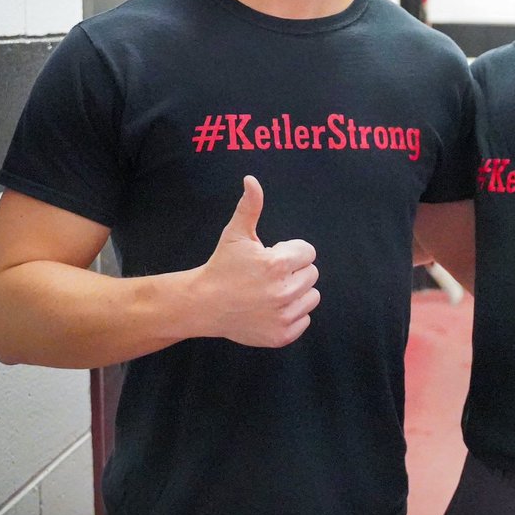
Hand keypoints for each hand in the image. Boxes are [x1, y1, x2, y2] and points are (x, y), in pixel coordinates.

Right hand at [186, 176, 319, 346]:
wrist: (203, 305)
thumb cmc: (222, 266)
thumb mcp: (235, 234)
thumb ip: (250, 206)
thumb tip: (251, 180)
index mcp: (277, 264)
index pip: (308, 253)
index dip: (290, 252)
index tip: (271, 257)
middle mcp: (283, 292)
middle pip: (312, 274)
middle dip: (293, 271)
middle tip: (268, 275)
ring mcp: (283, 316)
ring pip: (312, 297)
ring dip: (297, 292)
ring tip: (271, 291)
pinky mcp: (282, 335)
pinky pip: (305, 319)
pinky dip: (292, 314)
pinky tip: (270, 308)